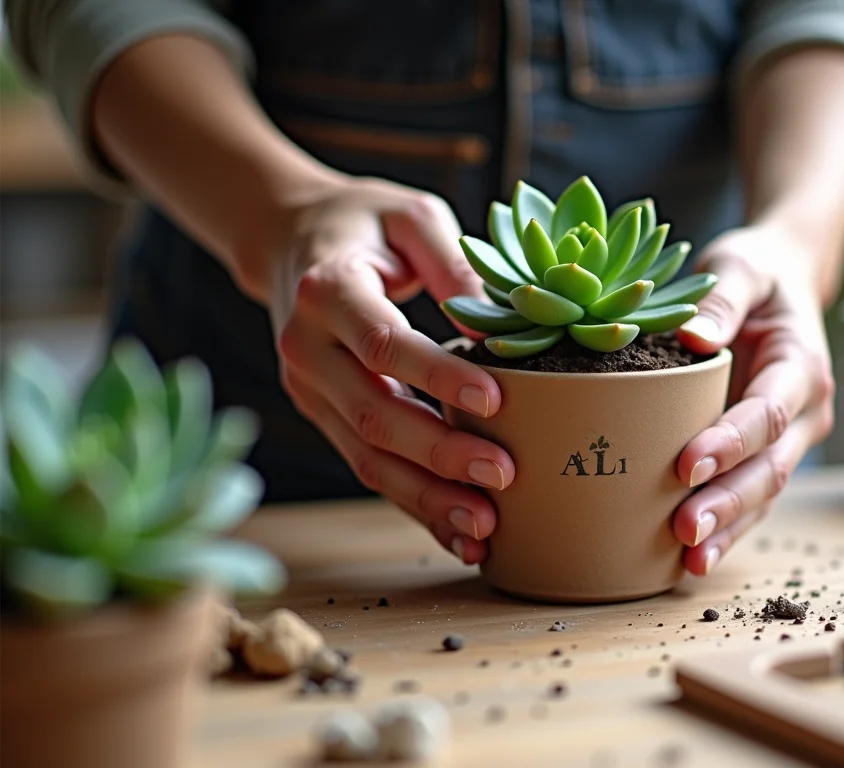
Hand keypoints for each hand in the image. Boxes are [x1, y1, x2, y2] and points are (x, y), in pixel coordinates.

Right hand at [265, 176, 511, 564]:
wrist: (290, 239)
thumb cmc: (366, 223)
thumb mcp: (413, 216)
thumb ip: (456, 263)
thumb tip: (500, 327)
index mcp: (327, 289)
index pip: (384, 343)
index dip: (438, 376)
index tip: (496, 399)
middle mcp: (306, 346)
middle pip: (374, 413)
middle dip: (440, 453)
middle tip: (503, 474)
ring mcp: (307, 389)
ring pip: (366, 456)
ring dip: (427, 496)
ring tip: (484, 526)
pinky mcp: (321, 415)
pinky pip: (368, 466)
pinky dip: (414, 503)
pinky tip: (457, 533)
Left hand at [672, 224, 836, 574]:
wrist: (786, 281)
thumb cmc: (759, 272)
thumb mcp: (742, 265)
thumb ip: (722, 298)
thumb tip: (694, 338)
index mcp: (803, 365)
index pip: (768, 413)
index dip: (730, 442)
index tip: (685, 464)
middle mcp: (807, 412)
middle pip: (771, 468)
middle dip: (730, 502)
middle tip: (685, 531)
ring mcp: (793, 440)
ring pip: (766, 494)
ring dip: (730, 529)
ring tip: (689, 562)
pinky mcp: (769, 455)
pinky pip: (752, 499)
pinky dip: (728, 530)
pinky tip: (690, 562)